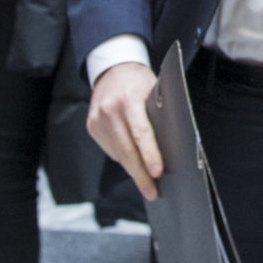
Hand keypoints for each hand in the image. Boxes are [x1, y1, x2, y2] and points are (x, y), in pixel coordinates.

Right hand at [87, 61, 162, 200]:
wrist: (112, 70)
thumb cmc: (139, 83)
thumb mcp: (154, 91)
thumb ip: (159, 116)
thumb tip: (171, 149)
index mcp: (128, 99)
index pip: (141, 132)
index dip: (149, 154)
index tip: (157, 173)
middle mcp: (109, 109)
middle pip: (127, 150)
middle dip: (141, 175)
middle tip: (152, 193)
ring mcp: (97, 119)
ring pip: (118, 154)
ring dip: (133, 168)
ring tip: (146, 182)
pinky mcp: (91, 126)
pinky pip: (110, 150)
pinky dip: (123, 157)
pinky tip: (133, 160)